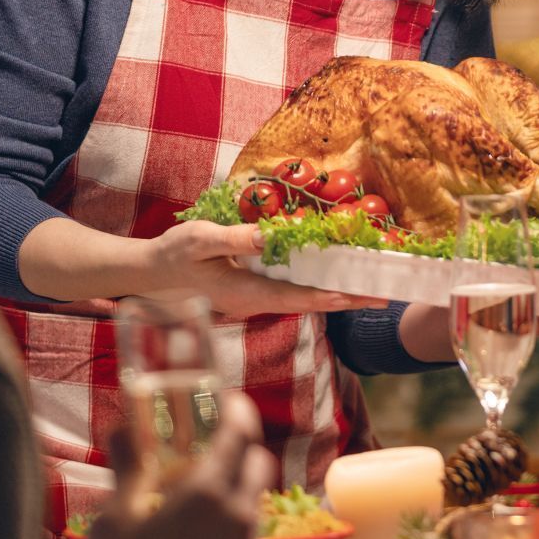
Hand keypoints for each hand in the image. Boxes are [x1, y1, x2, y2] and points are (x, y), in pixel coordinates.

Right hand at [82, 392, 274, 538]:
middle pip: (257, 465)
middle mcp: (238, 516)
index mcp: (207, 493)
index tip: (228, 400)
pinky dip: (231, 527)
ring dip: (235, 491)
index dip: (236, 411)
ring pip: (253, 504)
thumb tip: (122, 426)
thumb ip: (128, 468)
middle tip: (213, 448)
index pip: (238, 434)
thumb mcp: (115, 519)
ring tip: (199, 500)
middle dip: (243, 449)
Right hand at [144, 220, 373, 317]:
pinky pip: (293, 291)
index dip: (329, 298)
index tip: (358, 297)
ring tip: (371, 289)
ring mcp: (257, 300)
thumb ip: (234, 239)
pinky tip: (335, 278)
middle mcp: (257, 302)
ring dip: (336, 294)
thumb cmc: (175, 255)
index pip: (297, 299)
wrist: (153, 274)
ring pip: (303, 299)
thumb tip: (270, 235)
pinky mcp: (255, 292)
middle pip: (309, 303)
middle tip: (384, 296)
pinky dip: (317, 286)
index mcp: (247, 293)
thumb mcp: (200, 241)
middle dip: (346, 299)